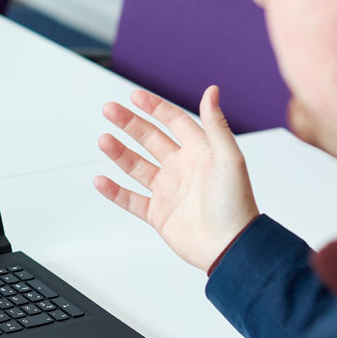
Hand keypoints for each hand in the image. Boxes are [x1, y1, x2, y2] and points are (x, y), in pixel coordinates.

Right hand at [94, 86, 259, 270]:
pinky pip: (131, 199)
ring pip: (136, 167)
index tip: (135, 97)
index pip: (174, 122)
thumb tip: (212, 91)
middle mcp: (182, 168)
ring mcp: (168, 191)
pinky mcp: (158, 214)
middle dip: (129, 124)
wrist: (230, 246)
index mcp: (200, 152)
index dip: (155, 108)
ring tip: (104, 140)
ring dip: (119, 153)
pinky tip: (101, 180)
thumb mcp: (229, 158)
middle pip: (150, 139)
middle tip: (109, 110)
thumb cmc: (235, 204)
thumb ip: (216, 125)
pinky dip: (114, 191)